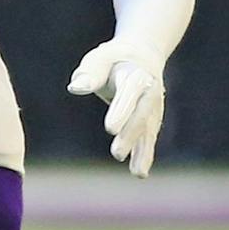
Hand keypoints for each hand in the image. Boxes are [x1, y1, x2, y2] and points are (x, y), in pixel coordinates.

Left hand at [67, 37, 165, 177]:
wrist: (142, 57)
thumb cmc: (113, 59)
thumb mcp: (100, 58)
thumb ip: (89, 74)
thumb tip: (75, 88)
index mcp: (135, 75)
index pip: (128, 95)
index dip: (120, 111)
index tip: (110, 129)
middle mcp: (149, 93)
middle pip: (140, 116)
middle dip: (129, 135)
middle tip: (116, 153)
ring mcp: (153, 109)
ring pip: (148, 131)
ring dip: (141, 151)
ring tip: (137, 172)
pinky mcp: (152, 120)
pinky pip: (149, 138)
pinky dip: (145, 155)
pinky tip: (139, 172)